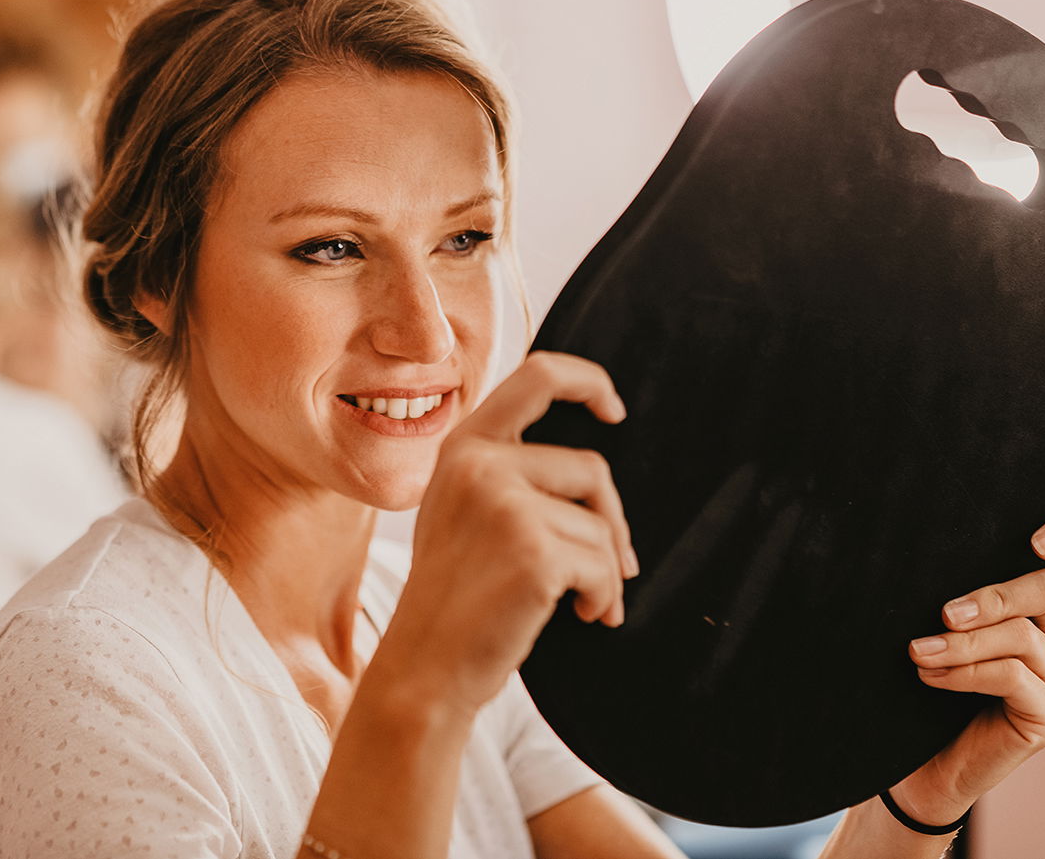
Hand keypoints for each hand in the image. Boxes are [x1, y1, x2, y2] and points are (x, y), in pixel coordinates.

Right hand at [374, 351, 637, 714]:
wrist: (425, 668)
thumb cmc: (453, 597)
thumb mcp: (461, 512)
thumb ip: (503, 474)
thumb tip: (593, 472)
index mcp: (463, 447)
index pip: (538, 376)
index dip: (588, 382)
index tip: (613, 410)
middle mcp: (480, 465)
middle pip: (590, 470)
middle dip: (612, 521)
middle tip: (619, 564)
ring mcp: (505, 505)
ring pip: (600, 527)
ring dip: (607, 572)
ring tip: (586, 603)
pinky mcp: (533, 550)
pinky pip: (604, 566)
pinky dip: (605, 596)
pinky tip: (586, 616)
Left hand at [891, 513, 1044, 824]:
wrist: (922, 761)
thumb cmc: (926, 682)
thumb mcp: (941, 629)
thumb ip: (954, 599)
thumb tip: (924, 555)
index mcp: (1038, 608)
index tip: (1035, 539)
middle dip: (994, 596)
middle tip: (943, 613)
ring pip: (1023, 637)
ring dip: (962, 642)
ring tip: (918, 652)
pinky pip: (1012, 677)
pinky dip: (965, 672)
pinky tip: (928, 675)